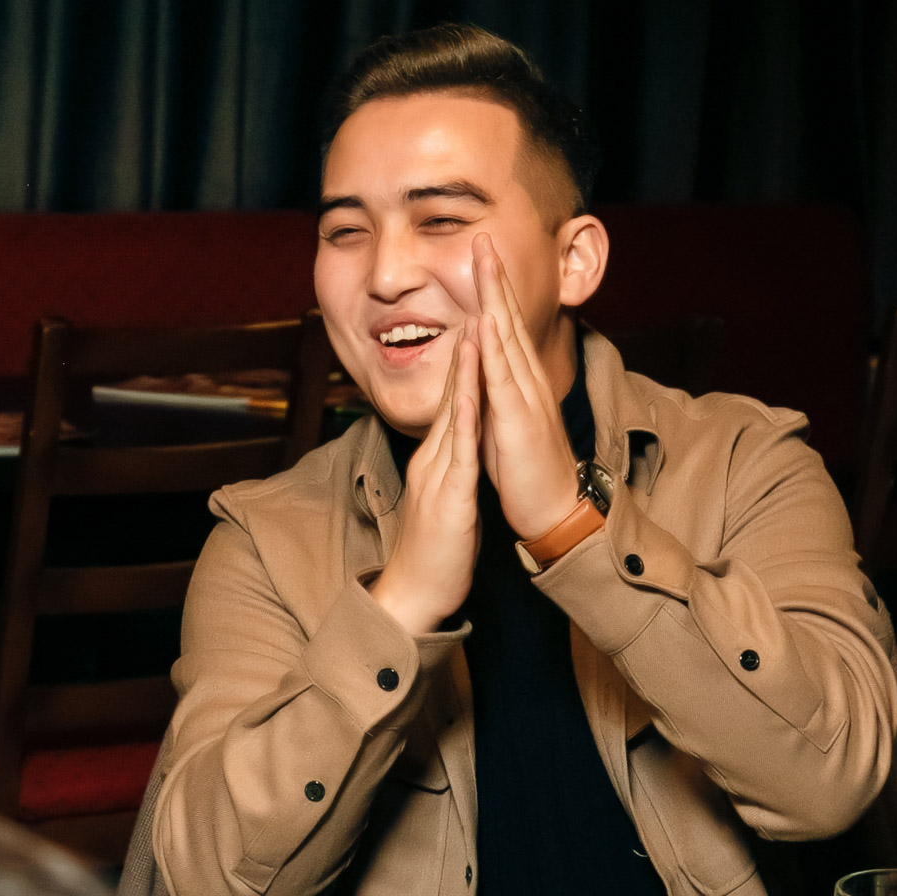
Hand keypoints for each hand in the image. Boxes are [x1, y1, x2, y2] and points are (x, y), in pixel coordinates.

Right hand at [369, 318, 482, 634]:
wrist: (415, 595)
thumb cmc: (436, 551)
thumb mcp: (448, 499)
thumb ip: (454, 468)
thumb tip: (465, 447)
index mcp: (437, 458)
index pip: (455, 400)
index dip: (468, 359)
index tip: (481, 319)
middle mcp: (433, 458)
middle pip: (451, 393)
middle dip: (466, 346)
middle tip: (477, 301)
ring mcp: (438, 476)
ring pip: (452, 414)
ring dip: (463, 371)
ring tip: (474, 328)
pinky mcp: (448, 498)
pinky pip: (458, 454)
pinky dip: (463, 420)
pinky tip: (470, 395)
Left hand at [471, 232, 580, 539]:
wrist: (555, 507)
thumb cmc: (525, 468)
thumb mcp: (504, 419)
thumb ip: (492, 390)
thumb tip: (476, 368)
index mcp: (520, 379)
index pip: (504, 324)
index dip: (492, 288)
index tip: (480, 253)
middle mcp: (527, 379)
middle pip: (508, 318)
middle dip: (495, 277)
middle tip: (483, 237)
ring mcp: (525, 396)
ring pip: (507, 338)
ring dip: (495, 298)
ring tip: (485, 261)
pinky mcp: (518, 419)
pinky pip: (503, 379)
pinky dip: (494, 348)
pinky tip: (485, 321)